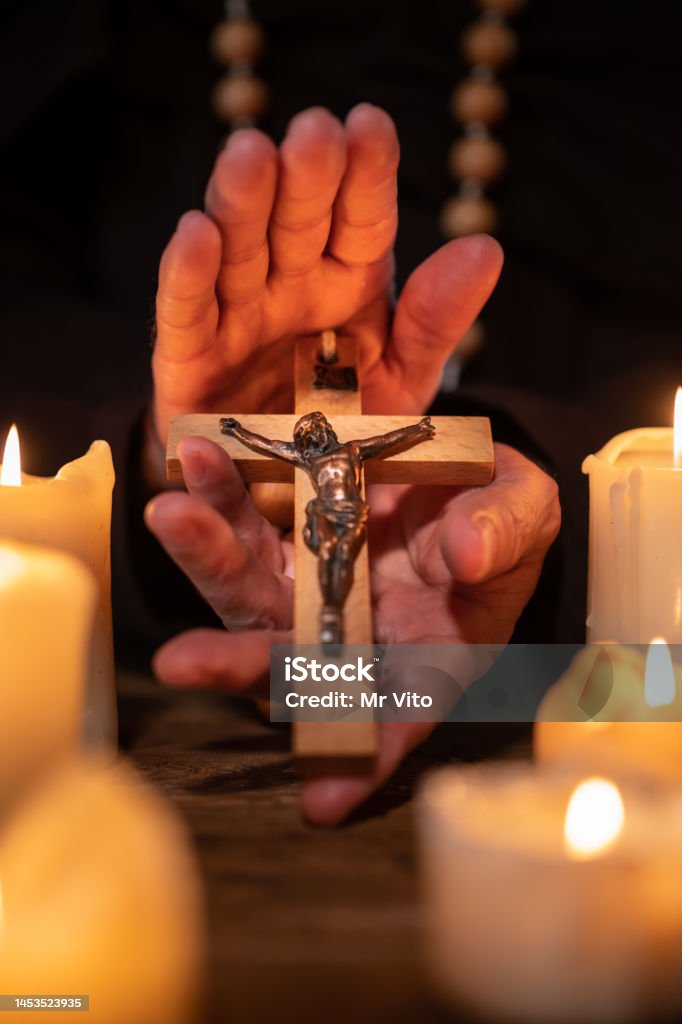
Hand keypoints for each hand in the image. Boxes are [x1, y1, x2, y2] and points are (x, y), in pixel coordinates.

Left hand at [145, 438, 559, 825]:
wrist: (455, 470)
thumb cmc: (499, 511)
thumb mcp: (525, 511)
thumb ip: (506, 532)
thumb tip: (468, 553)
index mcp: (430, 654)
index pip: (401, 716)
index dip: (366, 758)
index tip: (323, 797)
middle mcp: (357, 639)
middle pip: (292, 668)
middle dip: (238, 665)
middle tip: (183, 662)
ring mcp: (312, 594)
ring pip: (250, 598)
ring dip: (207, 562)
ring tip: (172, 516)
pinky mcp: (283, 547)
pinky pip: (243, 531)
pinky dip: (219, 502)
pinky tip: (197, 463)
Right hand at [151, 105, 501, 450]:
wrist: (285, 490)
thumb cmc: (345, 426)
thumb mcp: (405, 379)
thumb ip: (436, 321)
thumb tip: (485, 249)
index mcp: (349, 280)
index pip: (362, 216)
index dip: (366, 173)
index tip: (370, 126)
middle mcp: (292, 285)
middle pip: (297, 220)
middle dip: (305, 176)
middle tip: (313, 132)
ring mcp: (238, 315)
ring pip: (239, 250)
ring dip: (242, 203)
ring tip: (251, 155)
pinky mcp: (190, 356)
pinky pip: (189, 313)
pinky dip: (188, 277)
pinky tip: (197, 234)